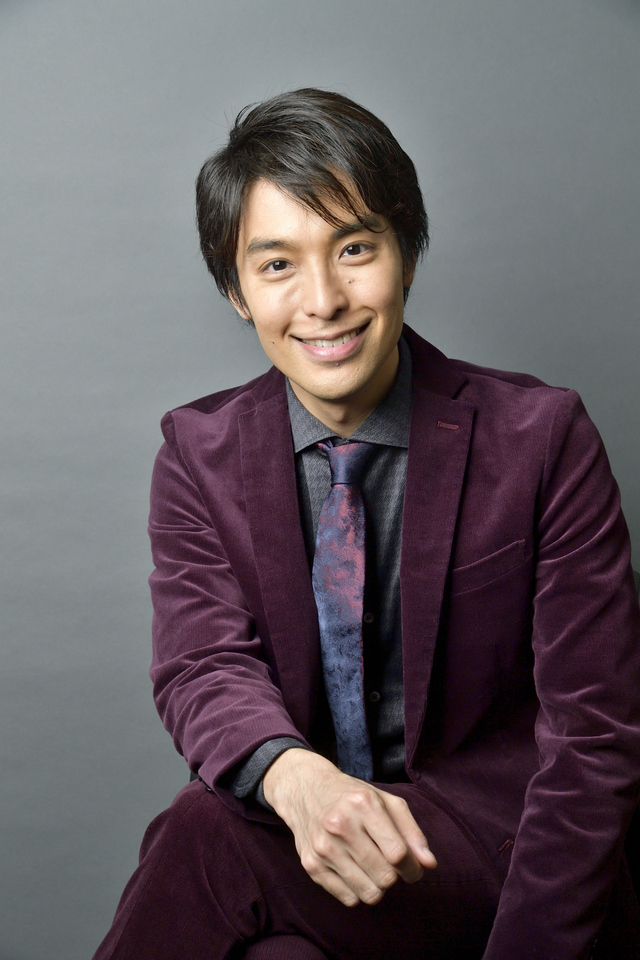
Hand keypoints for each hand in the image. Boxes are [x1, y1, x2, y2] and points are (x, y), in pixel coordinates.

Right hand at [262, 748, 436, 906]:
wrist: (305, 789)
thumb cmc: (352, 796)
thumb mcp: (385, 801)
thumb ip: (412, 832)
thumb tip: (429, 864)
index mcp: (363, 805)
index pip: (398, 854)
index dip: (412, 867)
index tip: (412, 867)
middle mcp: (340, 825)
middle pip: (385, 877)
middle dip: (396, 877)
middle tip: (391, 865)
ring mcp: (323, 847)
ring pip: (369, 893)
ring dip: (378, 886)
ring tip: (372, 867)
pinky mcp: (311, 865)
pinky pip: (349, 899)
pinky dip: (358, 890)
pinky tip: (354, 870)